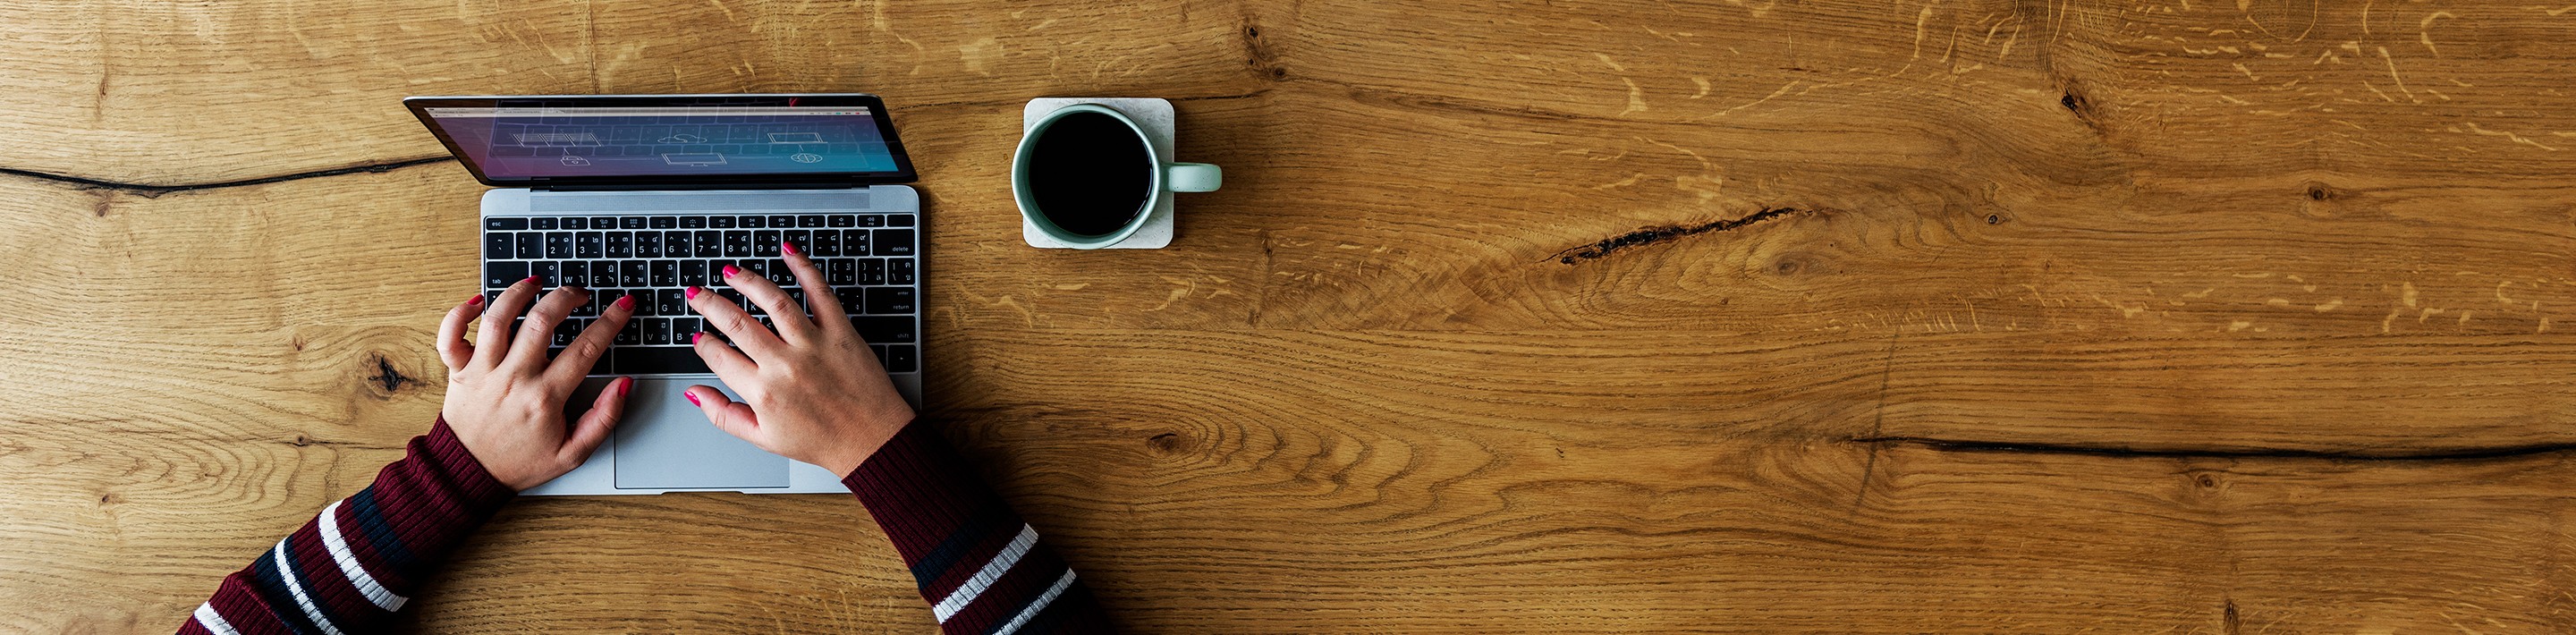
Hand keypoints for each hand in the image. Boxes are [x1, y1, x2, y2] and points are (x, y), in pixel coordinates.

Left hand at [435, 278, 637, 489]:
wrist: (470, 474)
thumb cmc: (520, 462)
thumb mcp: (573, 453)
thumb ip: (603, 419)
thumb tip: (622, 385)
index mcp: (545, 398)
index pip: (586, 348)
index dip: (611, 321)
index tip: (623, 305)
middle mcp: (513, 378)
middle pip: (541, 321)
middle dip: (567, 297)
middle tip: (579, 293)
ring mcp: (483, 372)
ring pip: (498, 318)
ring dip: (518, 293)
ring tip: (535, 282)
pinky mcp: (458, 371)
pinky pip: (451, 335)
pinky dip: (459, 313)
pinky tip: (478, 301)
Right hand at [684, 243, 915, 475]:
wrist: (871, 440)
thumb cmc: (821, 441)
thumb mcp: (763, 439)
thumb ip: (723, 415)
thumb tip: (694, 393)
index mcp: (763, 392)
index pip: (719, 356)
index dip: (703, 343)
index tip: (699, 335)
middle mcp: (785, 364)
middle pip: (737, 322)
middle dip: (710, 304)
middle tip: (697, 293)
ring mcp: (814, 344)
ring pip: (773, 301)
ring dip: (747, 281)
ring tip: (730, 272)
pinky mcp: (841, 331)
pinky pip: (820, 292)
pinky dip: (804, 268)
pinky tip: (788, 252)